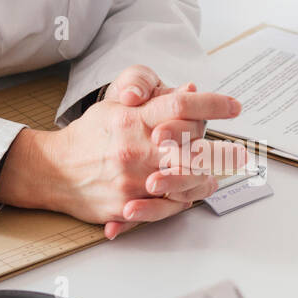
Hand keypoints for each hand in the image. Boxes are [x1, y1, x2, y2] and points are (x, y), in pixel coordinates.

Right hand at [102, 65, 242, 236]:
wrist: (54, 170)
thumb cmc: (90, 137)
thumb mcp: (118, 108)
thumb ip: (155, 100)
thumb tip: (190, 89)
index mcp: (134, 120)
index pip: (180, 105)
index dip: (212, 104)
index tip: (234, 107)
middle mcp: (135, 149)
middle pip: (190, 150)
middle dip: (222, 153)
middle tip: (244, 154)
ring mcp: (132, 180)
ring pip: (182, 184)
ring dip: (205, 181)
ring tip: (218, 177)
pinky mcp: (126, 206)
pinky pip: (162, 208)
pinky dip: (179, 202)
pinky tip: (191, 196)